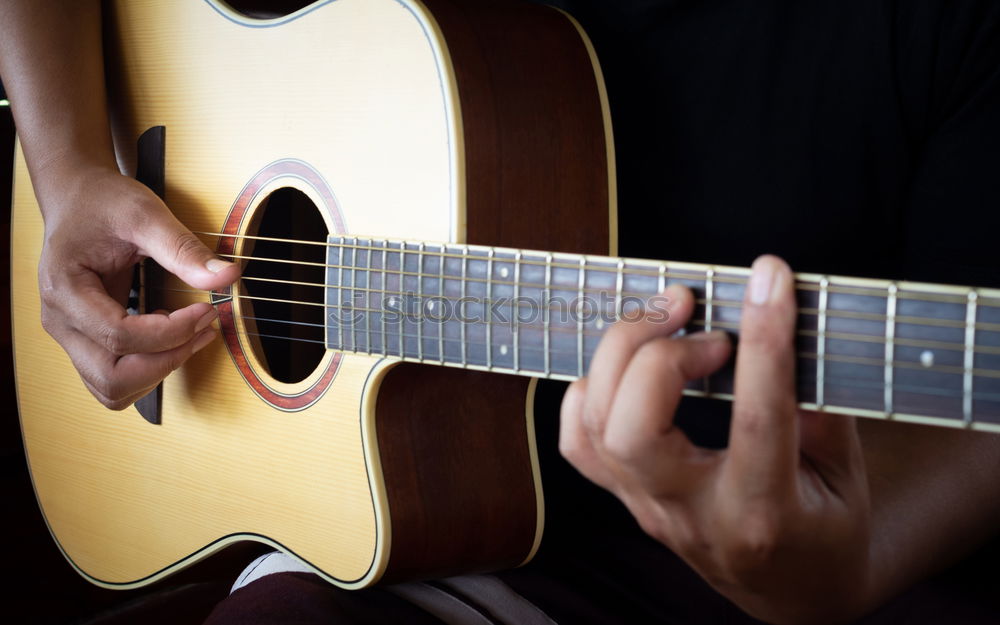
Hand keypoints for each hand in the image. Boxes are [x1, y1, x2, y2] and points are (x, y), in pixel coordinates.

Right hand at [36, 166, 240, 408]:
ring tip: (193, 335)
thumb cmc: (102, 203)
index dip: (171, 333)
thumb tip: (226, 277)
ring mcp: (70, 335)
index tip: (207, 310)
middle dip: (166, 361)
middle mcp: (60, 320)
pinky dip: (149, 370)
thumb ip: (183, 248)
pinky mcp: (86, 340)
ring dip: (159, 371)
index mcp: (64, 288)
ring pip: (111, 388)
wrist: (77, 198)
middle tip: (203, 328)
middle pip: (111, 377)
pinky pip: (115, 378)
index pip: (119, 336)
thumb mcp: (145, 214)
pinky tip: (174, 339)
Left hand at [560, 255, 871, 623]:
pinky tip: (630, 363)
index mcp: (764, 513)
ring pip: (595, 430)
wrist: (793, 592)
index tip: (770, 278)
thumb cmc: (826, 527)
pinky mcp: (626, 498)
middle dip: (658, 353)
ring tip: (668, 315)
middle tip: (699, 310)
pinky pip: (578, 442)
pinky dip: (591, 389)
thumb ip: (819, 405)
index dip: (763, 339)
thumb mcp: (849, 473)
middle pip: (633, 431)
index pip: (755, 417)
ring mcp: (648, 508)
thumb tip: (780, 325)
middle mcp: (692, 514)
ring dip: (619, 355)